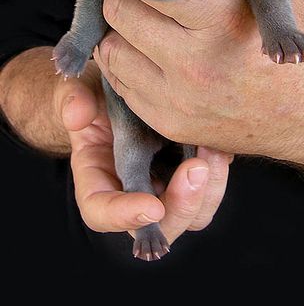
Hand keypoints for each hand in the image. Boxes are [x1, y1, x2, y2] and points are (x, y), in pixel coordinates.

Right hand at [54, 61, 231, 242]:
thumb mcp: (75, 93)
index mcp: (96, 181)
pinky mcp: (185, 171)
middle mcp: (132, 193)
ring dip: (209, 189)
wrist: (117, 95)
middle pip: (159, 224)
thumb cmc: (93, 98)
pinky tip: (218, 146)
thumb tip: (77, 115)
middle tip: (197, 168)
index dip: (125, 217)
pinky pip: (207, 189)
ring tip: (214, 151)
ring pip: (192, 213)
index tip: (152, 206)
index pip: (103, 213)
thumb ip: (71, 101)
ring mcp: (162, 184)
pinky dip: (218, 172)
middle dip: (182, 203)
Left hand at [71, 0, 303, 183]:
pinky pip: (120, 84)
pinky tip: (150, 56)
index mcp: (221, 18)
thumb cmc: (286, 42)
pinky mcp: (170, 123)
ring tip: (147, 27)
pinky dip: (127, 64)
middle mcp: (196, 63)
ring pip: (110, 49)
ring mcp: (179, 99)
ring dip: (120, 32)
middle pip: (118, 12)